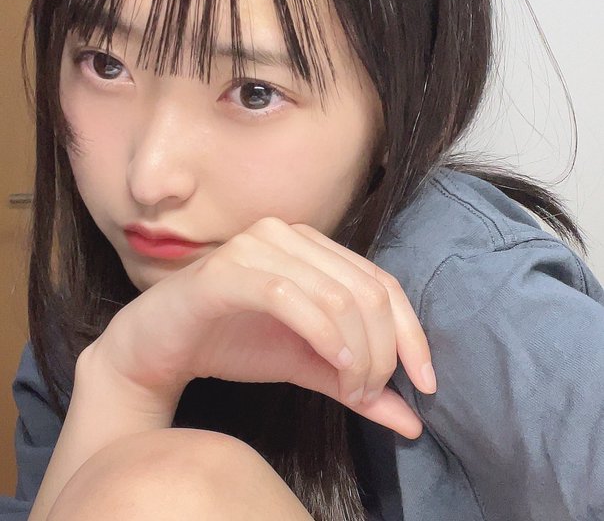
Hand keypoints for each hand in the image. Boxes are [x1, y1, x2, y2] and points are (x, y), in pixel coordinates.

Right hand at [89, 217, 434, 437]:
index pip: (383, 283)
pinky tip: (335, 366)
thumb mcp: (307, 363)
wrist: (156, 345)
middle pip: (367, 290)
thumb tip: (411, 419)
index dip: (412, 333)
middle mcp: (289, 235)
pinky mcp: (225, 270)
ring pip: (335, 294)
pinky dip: (323, 336)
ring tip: (354, 389)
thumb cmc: (231, 342)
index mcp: (312, 247)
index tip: (425, 384)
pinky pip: (288, 296)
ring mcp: (255, 246)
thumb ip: (356, 383)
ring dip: (358, 350)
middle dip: (384, 350)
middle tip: (373, 394)